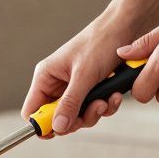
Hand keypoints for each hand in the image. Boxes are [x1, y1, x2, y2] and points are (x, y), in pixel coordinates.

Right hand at [22, 14, 135, 135]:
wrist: (125, 28)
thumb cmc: (100, 42)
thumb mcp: (85, 75)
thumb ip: (70, 103)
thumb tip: (57, 127)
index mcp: (46, 76)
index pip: (32, 110)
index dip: (42, 124)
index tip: (60, 129)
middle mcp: (57, 84)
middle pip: (57, 118)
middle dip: (77, 118)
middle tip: (94, 108)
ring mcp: (74, 88)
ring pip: (78, 116)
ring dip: (95, 112)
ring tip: (107, 99)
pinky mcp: (91, 89)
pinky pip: (93, 109)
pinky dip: (106, 106)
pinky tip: (115, 95)